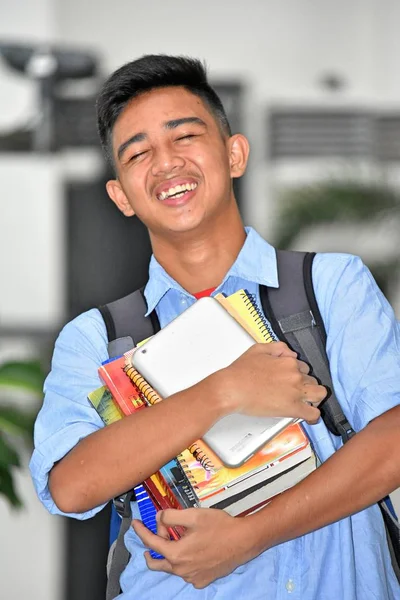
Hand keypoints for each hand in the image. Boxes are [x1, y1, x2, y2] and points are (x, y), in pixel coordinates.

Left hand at [132, 508, 257, 588]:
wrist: (243, 541)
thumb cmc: (220, 526)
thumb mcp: (193, 515)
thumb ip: (171, 516)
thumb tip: (158, 517)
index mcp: (177, 554)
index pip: (151, 542)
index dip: (141, 531)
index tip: (135, 523)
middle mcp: (182, 570)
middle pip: (156, 562)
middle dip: (150, 549)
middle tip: (152, 536)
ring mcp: (192, 578)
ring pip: (172, 567)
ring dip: (169, 553)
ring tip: (176, 538)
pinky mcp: (202, 581)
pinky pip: (186, 572)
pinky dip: (183, 561)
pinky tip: (191, 550)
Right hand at [209, 341, 325, 423]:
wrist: (232, 388)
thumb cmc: (240, 372)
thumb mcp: (258, 349)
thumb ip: (278, 348)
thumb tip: (291, 353)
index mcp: (288, 361)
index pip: (303, 367)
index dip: (298, 374)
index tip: (292, 379)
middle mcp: (295, 375)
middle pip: (312, 380)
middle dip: (306, 385)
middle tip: (297, 391)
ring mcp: (295, 392)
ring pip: (319, 394)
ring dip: (315, 397)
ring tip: (308, 402)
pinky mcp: (292, 408)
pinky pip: (313, 413)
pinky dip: (314, 416)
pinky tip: (310, 417)